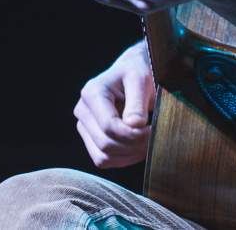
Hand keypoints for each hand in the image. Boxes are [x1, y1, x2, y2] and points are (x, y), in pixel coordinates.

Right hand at [73, 42, 154, 167]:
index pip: (109, 126)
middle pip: (105, 144)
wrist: (132, 74)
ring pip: (103, 157)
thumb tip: (133, 126)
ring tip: (146, 142)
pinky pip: (103, 160)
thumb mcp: (141, 80)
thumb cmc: (137, 74)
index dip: (132, 135)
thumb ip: (137, 103)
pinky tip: (138, 147)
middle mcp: (83, 110)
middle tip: (153, 136)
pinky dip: (123, 159)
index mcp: (92, 93)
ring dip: (129, 155)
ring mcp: (84, 126)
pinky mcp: (90, 138)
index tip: (152, 130)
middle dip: (133, 145)